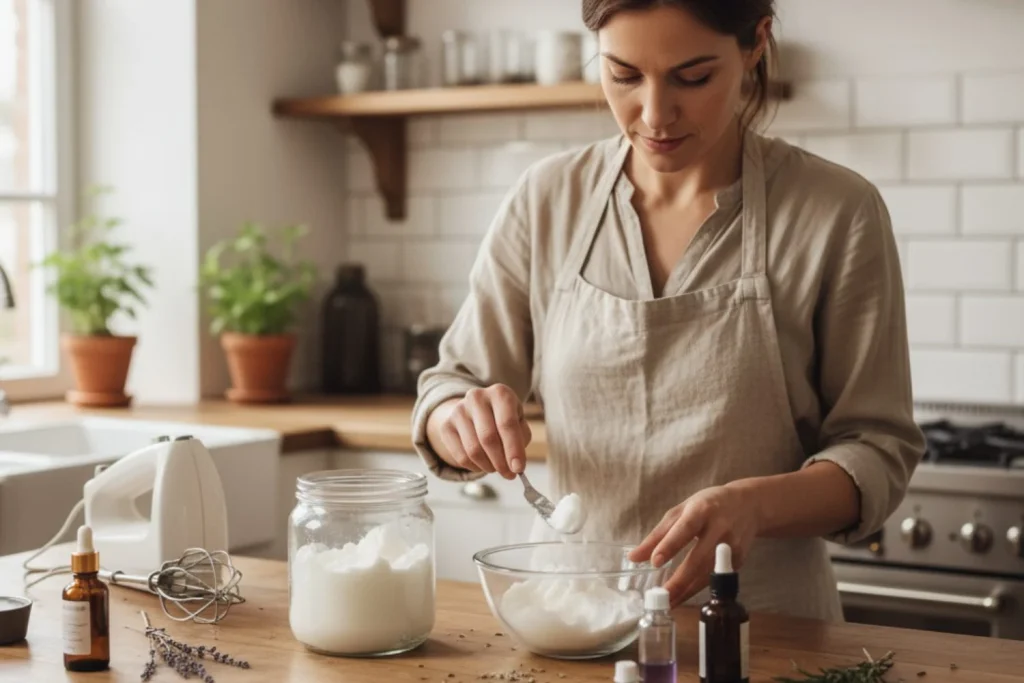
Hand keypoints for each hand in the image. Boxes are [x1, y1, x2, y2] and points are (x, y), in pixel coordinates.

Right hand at [429, 385, 532, 479]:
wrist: (477, 409)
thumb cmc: (504, 417)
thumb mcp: (519, 421)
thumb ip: (521, 440)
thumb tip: (516, 465)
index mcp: (499, 393)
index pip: (507, 424)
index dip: (513, 449)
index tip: (518, 469)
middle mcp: (477, 397)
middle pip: (488, 437)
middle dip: (501, 462)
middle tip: (509, 474)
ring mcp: (458, 410)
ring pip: (473, 450)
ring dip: (488, 466)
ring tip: (497, 468)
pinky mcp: (446, 426)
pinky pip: (460, 456)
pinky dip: (474, 467)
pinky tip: (483, 465)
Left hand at [628, 483, 760, 605]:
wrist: (748, 505)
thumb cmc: (707, 505)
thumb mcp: (681, 511)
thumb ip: (658, 535)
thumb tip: (633, 557)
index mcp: (701, 510)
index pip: (684, 529)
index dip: (670, 546)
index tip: (655, 562)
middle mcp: (719, 528)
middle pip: (699, 557)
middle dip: (680, 579)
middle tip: (660, 596)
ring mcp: (732, 545)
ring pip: (709, 573)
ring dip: (688, 590)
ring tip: (668, 603)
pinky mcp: (739, 559)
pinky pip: (716, 577)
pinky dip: (699, 588)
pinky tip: (684, 597)